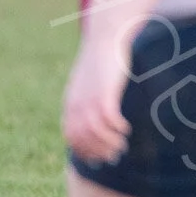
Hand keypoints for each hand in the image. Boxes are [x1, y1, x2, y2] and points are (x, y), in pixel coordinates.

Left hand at [62, 33, 131, 163]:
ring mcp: (90, 100)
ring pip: (96, 133)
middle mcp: (77, 105)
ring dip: (109, 143)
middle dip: (98, 151)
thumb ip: (86, 100)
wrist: (105, 38)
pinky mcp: (105, 93)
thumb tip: (94, 116)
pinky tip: (125, 128)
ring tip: (122, 145)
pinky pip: (108, 119)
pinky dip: (116, 129)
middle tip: (114, 156)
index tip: (98, 158)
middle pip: (83, 139)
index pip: (71, 137)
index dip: (84, 151)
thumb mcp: (87, 83)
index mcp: (70, 104)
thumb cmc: (100, 61)